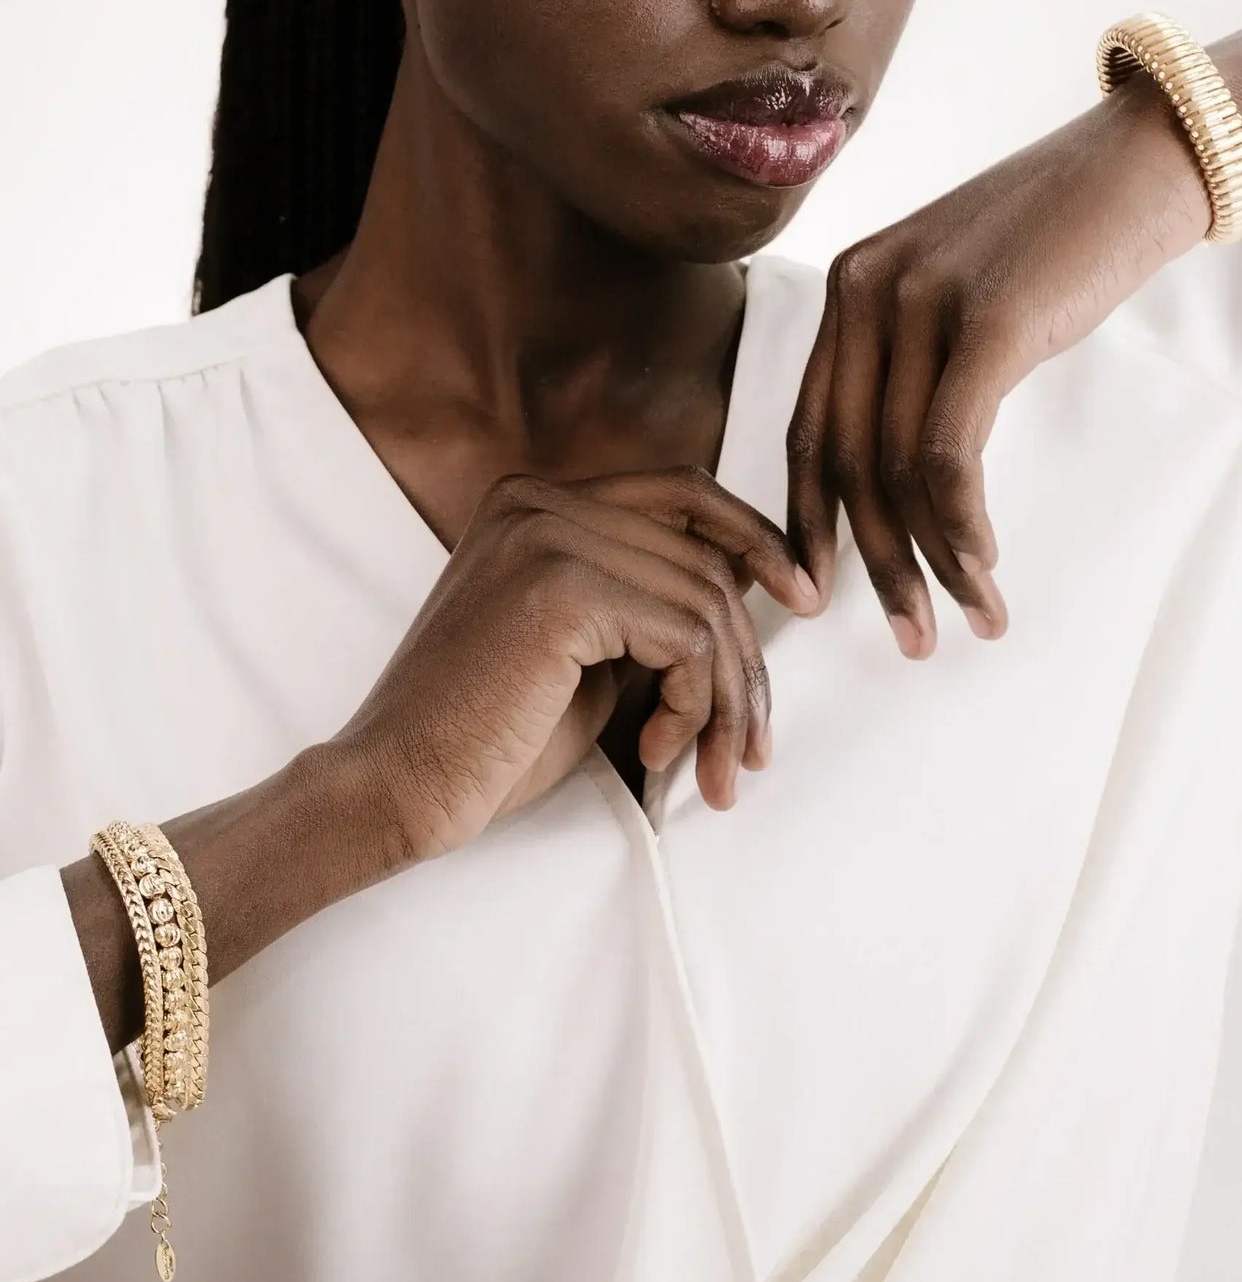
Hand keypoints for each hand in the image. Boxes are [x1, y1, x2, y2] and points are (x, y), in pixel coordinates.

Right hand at [333, 466, 820, 859]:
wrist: (394, 788)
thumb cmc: (487, 737)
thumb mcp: (584, 650)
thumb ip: (646, 602)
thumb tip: (753, 580)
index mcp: (536, 499)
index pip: (683, 492)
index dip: (756, 537)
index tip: (807, 596)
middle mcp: (538, 498)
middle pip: (705, 559)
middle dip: (745, 662)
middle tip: (750, 749)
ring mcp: (546, 535)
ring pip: (707, 603)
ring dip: (726, 699)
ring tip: (713, 770)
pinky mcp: (560, 588)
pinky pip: (686, 637)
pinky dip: (694, 706)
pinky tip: (658, 754)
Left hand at [786, 82, 1210, 654]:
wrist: (1145, 158)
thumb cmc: (1061, 234)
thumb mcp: (961, 287)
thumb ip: (914, 357)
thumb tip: (896, 471)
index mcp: (849, 287)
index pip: (808, 431)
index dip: (808, 525)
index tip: (820, 596)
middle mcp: (865, 292)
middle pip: (847, 464)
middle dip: (874, 566)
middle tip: (909, 639)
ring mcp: (921, 303)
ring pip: (901, 472)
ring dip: (934, 563)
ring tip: (971, 619)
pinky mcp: (987, 322)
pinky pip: (950, 456)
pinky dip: (963, 526)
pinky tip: (986, 565)